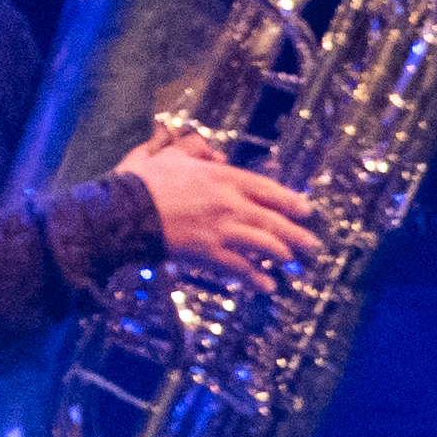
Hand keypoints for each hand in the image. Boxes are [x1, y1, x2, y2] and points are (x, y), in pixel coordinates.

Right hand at [120, 136, 321, 277]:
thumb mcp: (168, 154)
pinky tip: (267, 286)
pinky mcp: (209, 252)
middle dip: (296, 234)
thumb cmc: (143, 180)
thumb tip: (212, 152)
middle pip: (273, 220)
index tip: (306, 209)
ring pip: (263, 244)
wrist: (124, 210)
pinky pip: (240, 267)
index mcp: (221, 176)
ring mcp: (221, 229)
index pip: (266, 189)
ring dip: (283, 255)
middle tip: (312, 244)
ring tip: (294, 262)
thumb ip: (194, 150)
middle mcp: (229, 203)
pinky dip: (255, 278)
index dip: (289, 200)